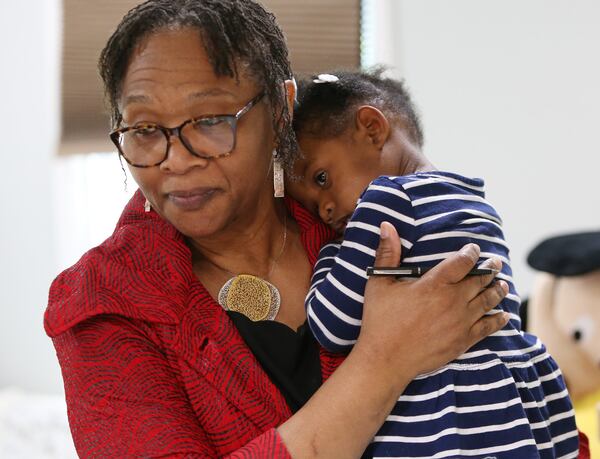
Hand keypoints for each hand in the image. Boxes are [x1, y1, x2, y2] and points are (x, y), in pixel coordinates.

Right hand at [356, 222, 508, 388]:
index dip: (471, 253)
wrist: (386, 358)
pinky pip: (488, 326)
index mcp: (435, 283)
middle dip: (490, 269)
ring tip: (502, 284)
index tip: (474, 249)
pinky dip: (498, 318)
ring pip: (488, 301)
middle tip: (496, 263)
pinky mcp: (463, 341)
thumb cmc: (380, 320)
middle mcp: (453, 300)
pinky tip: (503, 314)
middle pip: (480, 280)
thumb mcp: (380, 283)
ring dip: (497, 290)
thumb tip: (386, 225)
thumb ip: (387, 253)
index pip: (462, 262)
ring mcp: (461, 321)